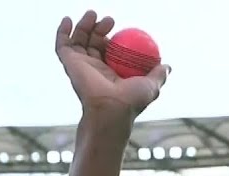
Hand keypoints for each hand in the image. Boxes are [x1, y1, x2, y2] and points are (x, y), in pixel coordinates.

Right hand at [55, 10, 169, 114]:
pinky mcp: (69, 64)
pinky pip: (62, 45)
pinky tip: (68, 20)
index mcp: (110, 74)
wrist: (112, 108)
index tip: (119, 27)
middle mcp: (93, 70)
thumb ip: (158, 75)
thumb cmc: (131, 101)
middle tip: (109, 20)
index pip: (108, 51)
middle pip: (92, 43)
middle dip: (98, 29)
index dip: (112, 38)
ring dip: (84, 26)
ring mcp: (80, 67)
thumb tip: (167, 66)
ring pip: (79, 41)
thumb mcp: (151, 86)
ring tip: (93, 14)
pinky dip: (62, 32)